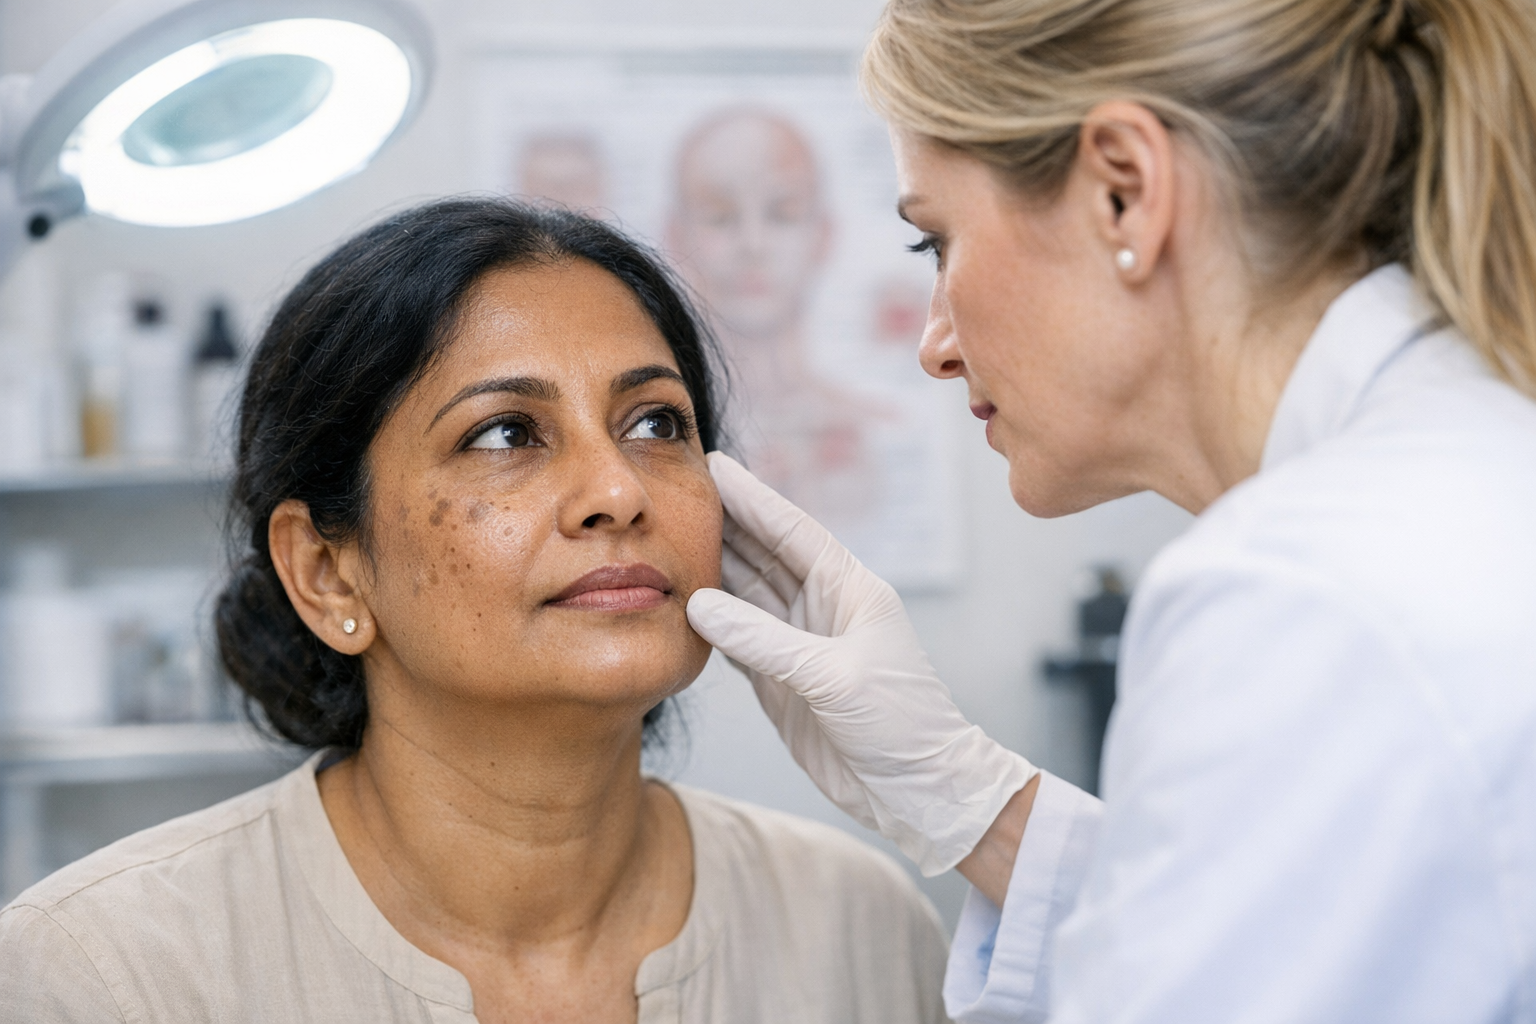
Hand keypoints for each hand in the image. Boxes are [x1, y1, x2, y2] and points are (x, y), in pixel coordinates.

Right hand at [686, 453, 1035, 875]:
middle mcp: (823, 607)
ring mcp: (800, 643)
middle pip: (763, 553)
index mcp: (850, 589)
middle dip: (724, 522)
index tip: (713, 464)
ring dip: (712, 567)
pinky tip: (682, 601)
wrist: (917, 791)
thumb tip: (702, 605)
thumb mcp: (835, 676)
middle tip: (676, 490)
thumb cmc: (901, 724)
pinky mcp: (782, 680)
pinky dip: (710, 622)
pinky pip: (737, 640)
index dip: (752, 498)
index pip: (792, 531)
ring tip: (668, 535)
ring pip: (746, 594)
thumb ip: (766, 640)